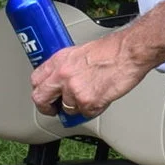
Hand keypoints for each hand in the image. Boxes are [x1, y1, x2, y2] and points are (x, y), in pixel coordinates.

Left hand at [31, 34, 148, 118]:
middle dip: (47, 108)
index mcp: (59, 61)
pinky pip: (86, 114)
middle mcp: (62, 75)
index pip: (36, 80)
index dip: (40, 91)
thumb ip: (66, 67)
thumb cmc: (111, 50)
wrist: (128, 53)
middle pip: (41, 99)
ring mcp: (74, 90)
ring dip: (78, 107)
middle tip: (54, 110)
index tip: (45, 97)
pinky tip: (101, 97)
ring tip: (92, 95)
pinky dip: (94, 109)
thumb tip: (62, 81)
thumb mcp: (79, 53)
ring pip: (67, 109)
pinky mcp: (88, 102)